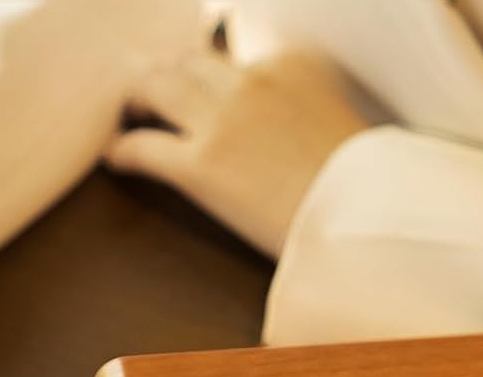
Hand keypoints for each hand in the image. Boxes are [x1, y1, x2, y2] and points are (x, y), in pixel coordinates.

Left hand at [106, 51, 370, 257]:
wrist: (368, 219)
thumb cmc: (365, 188)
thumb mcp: (342, 122)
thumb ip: (307, 106)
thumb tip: (288, 127)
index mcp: (292, 62)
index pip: (234, 52)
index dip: (210, 71)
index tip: (202, 82)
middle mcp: (252, 79)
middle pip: (187, 61)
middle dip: (166, 76)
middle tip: (152, 95)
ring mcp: (224, 120)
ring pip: (155, 88)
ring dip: (136, 101)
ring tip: (130, 118)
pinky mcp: (202, 167)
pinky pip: (142, 148)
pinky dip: (122, 151)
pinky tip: (115, 159)